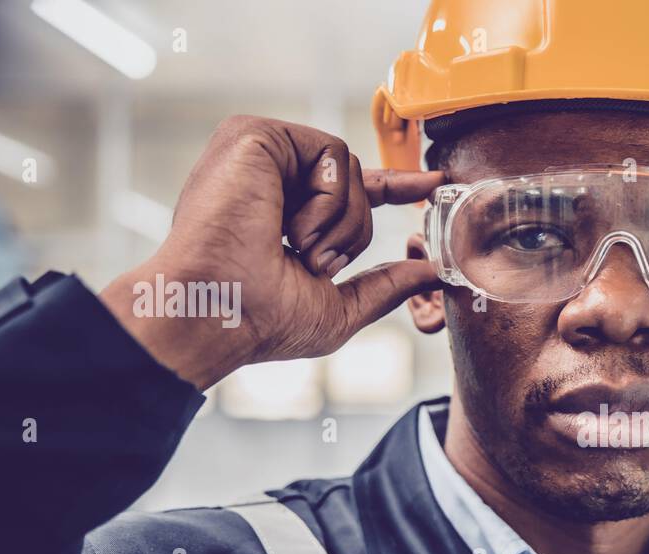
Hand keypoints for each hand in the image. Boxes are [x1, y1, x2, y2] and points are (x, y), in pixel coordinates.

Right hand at [100, 115, 443, 390]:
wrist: (215, 311)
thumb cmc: (262, 322)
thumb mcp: (340, 309)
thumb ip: (386, 286)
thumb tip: (431, 272)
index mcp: (287, 214)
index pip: (352, 192)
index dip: (396, 187)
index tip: (433, 184)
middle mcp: (272, 179)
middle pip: (359, 186)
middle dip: (353, 235)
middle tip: (313, 263)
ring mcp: (261, 155)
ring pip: (351, 170)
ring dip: (340, 223)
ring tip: (295, 247)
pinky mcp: (255, 135)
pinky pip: (332, 153)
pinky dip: (326, 200)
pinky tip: (287, 224)